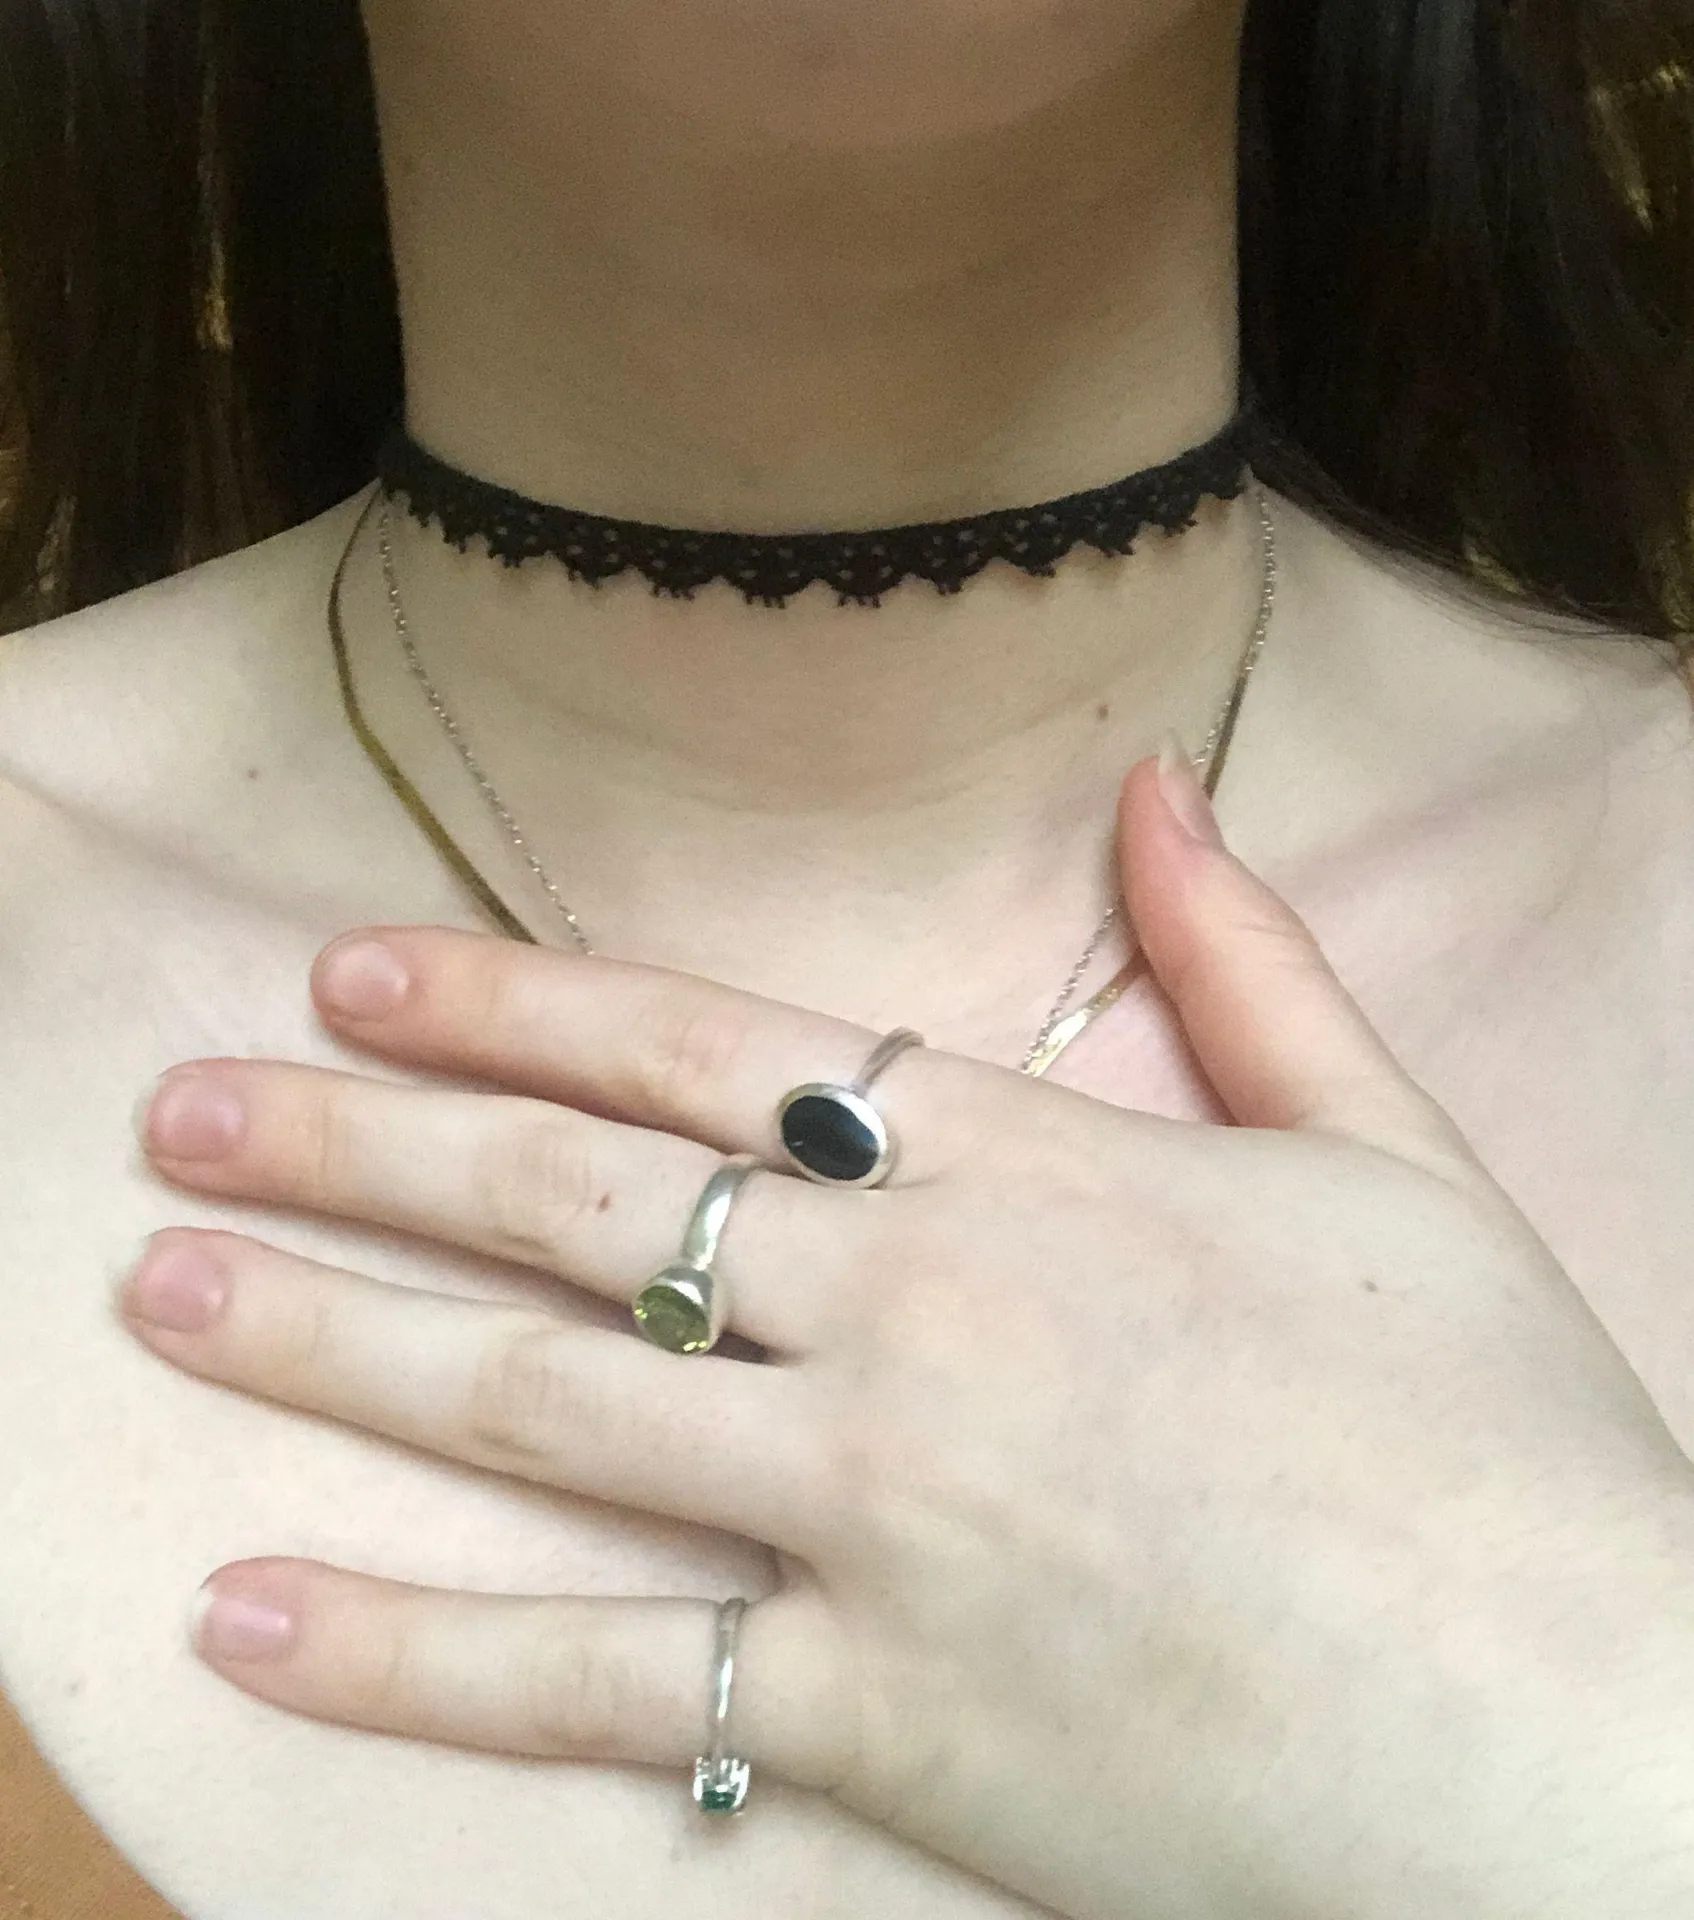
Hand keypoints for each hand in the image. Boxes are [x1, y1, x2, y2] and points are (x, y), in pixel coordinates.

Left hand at [120, 750, 1693, 1919]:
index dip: (521, 1003)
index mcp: (1040, 1175)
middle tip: (182, 1109)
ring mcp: (887, 1517)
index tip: (358, 975)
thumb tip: (1155, 787)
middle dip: (364, 1143)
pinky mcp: (885, 1718)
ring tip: (163, 1292)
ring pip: (552, 1403)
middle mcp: (925, 1319)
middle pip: (587, 1204)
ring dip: (336, 1338)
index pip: (717, 1051)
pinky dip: (416, 1653)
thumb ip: (1250, 967)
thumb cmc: (1499, 1441)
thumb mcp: (1394, 1161)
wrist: (1586, 1737)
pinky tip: (253, 1613)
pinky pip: (606, 1683)